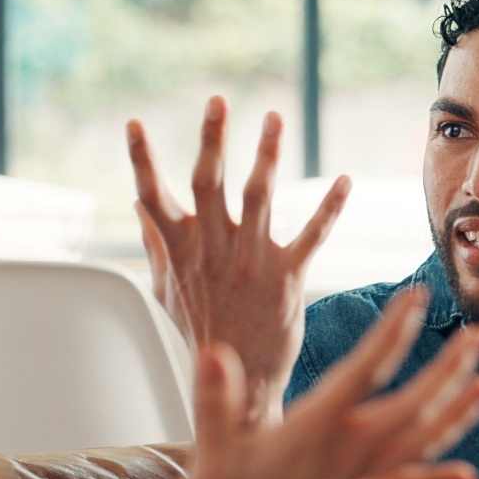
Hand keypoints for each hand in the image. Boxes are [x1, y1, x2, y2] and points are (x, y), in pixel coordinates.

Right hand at [128, 95, 349, 423]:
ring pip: (259, 197)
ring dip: (266, 155)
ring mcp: (251, 262)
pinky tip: (344, 179)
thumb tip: (139, 206)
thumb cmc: (201, 331)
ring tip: (274, 118)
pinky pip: (311, 236)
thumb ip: (156, 244)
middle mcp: (214, 251)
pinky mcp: (287, 278)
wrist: (238, 379)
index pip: (154, 198)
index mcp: (182, 251)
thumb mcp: (166, 290)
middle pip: (210, 185)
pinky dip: (329, 207)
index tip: (135, 123)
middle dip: (212, 140)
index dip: (142, 160)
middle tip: (217, 100)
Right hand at [182, 287, 478, 478]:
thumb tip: (212, 352)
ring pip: (421, 442)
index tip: (418, 298)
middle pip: (413, 405)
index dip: (394, 332)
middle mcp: (349, 452)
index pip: (365, 370)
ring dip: (458, 413)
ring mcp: (360, 478)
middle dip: (450, 369)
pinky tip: (470, 477)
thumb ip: (214, 398)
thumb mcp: (212, 446)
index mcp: (317, 428)